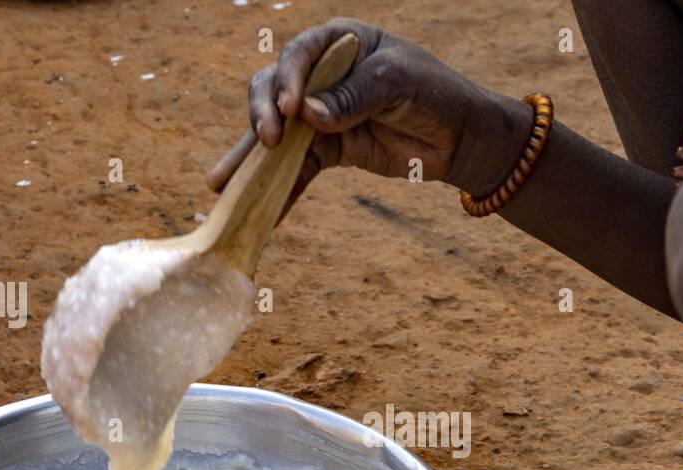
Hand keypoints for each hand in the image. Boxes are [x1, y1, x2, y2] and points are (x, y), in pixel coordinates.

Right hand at [208, 18, 517, 210]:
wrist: (460, 138)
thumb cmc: (434, 94)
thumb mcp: (398, 84)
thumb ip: (353, 97)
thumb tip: (308, 117)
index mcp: (338, 43)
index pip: (299, 56)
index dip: (288, 81)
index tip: (290, 109)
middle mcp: (320, 76)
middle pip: (273, 92)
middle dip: (262, 117)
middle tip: (264, 142)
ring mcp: (320, 115)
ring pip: (277, 135)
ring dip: (251, 161)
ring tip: (222, 186)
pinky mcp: (328, 150)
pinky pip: (297, 169)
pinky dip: (282, 190)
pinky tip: (262, 212)